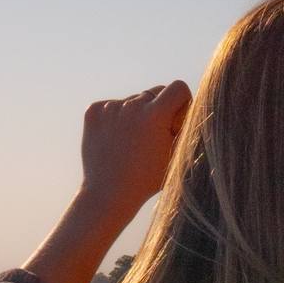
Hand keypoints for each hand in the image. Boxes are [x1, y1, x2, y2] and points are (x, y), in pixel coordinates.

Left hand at [79, 81, 190, 221]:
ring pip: (133, 100)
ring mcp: (109, 108)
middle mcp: (131, 105)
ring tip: (132, 144)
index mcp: (155, 114)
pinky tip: (116, 141)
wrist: (109, 195)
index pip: (178, 88)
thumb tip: (190, 107)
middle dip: (159, 110)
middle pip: (155, 93)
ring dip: (137, 115)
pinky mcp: (93, 112)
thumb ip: (187, 127)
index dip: (182, 103)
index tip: (175, 122)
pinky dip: (117, 119)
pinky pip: (113, 106)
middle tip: (153, 138)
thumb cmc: (149, 179)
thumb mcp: (178, 154)